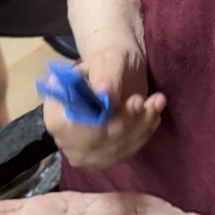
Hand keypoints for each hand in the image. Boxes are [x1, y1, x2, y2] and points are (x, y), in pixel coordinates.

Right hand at [42, 48, 165, 168]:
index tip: (135, 103)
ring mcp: (84, 149)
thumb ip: (106, 76)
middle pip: (97, 143)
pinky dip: (144, 134)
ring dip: (142, 126)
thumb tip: (105, 94)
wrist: (116, 69)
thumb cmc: (108, 60)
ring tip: (158, 101)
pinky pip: (126, 152)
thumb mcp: (108, 59)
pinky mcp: (103, 155)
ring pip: (116, 149)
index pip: (74, 129)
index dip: (102, 123)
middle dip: (130, 123)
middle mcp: (65, 135)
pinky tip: (154, 115)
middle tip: (153, 100)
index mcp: (56, 109)